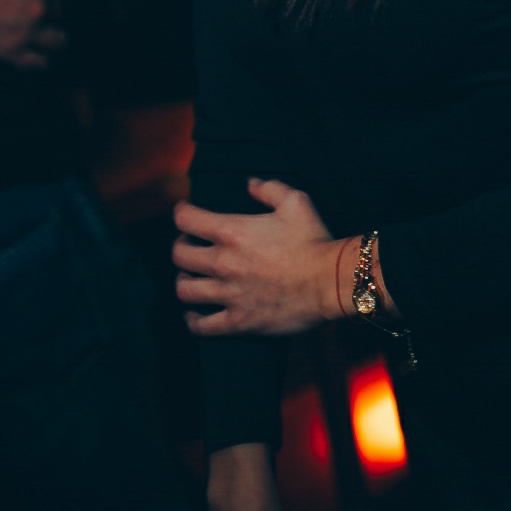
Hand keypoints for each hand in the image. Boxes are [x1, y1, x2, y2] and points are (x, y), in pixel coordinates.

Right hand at [0, 0, 64, 68]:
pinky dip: (39, 61)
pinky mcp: (9, 52)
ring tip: (49, 38)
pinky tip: (37, 58)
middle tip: (33, 11)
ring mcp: (25, 32)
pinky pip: (37, 62)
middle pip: (58, 11)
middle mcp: (38, 8)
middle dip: (49, 9)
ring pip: (58, 40)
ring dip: (55, 37)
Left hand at [173, 179, 340, 335]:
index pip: (186, 219)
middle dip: (181, 247)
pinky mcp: (238, 321)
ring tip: (192, 277)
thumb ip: (269, 188)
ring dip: (185, 281)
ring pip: (184, 290)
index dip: (181, 212)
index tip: (185, 212)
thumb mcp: (296, 202)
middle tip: (190, 245)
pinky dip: (193, 320)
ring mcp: (229, 294)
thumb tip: (249, 184)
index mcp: (232, 231)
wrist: (331, 281)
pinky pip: (201, 326)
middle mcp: (224, 263)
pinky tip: (195, 313)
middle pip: (179, 256)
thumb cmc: (315, 239)